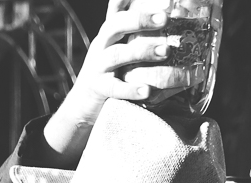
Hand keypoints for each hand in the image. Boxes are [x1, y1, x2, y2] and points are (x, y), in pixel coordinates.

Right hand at [43, 0, 170, 165]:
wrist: (82, 104)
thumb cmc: (110, 73)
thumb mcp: (118, 50)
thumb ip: (135, 36)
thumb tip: (167, 20)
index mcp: (109, 34)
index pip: (117, 11)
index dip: (127, 1)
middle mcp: (101, 46)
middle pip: (115, 25)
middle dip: (140, 20)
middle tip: (165, 18)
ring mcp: (97, 67)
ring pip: (117, 55)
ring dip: (142, 51)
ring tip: (165, 51)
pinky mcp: (98, 89)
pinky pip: (114, 88)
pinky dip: (131, 89)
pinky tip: (147, 90)